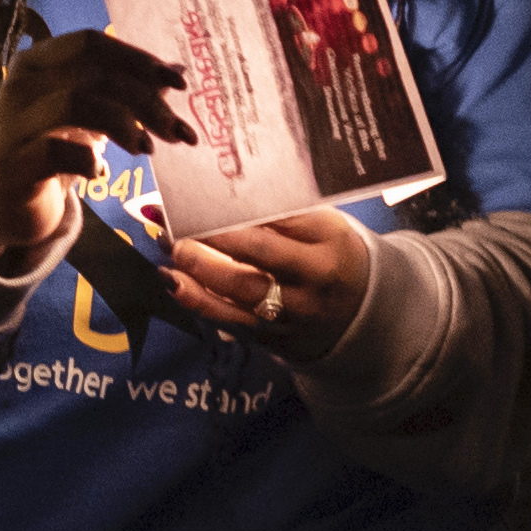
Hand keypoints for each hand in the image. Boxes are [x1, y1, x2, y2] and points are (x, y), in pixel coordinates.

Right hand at [0, 28, 193, 270]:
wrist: (0, 203)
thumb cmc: (48, 150)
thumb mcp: (87, 116)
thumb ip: (125, 92)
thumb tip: (176, 71)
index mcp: (38, 62)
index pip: (92, 44)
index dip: (138, 59)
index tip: (178, 84)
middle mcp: (20, 84)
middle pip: (92, 74)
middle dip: (145, 101)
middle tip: (177, 132)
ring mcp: (12, 124)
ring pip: (75, 103)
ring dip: (123, 125)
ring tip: (146, 149)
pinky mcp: (12, 164)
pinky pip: (54, 152)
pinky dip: (87, 160)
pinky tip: (100, 172)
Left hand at [162, 207, 375, 361]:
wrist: (360, 313)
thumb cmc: (330, 255)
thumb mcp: (323, 227)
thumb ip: (282, 213)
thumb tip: (217, 192)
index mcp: (328, 237)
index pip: (278, 215)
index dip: (233, 206)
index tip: (199, 193)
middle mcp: (315, 276)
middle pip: (258, 252)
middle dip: (210, 236)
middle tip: (175, 222)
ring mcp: (295, 312)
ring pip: (240, 291)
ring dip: (198, 270)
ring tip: (170, 249)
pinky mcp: (275, 338)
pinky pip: (231, 320)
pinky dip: (199, 301)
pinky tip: (175, 283)